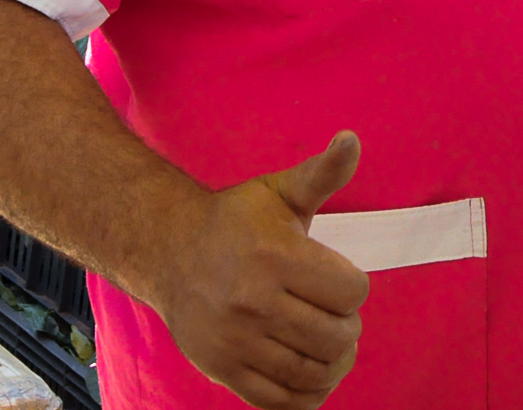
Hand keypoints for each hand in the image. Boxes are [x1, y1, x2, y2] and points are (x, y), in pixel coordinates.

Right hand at [149, 133, 370, 409]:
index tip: (338, 279)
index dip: (354, 287)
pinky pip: (279, 402)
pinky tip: (313, 373)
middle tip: (336, 315)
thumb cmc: (237, 220)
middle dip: (347, 326)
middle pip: (337, 336)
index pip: (351, 292)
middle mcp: (252, 302)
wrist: (168, 252)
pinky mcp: (222, 370)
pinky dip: (307, 396)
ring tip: (329, 344)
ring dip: (333, 362)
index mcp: (275, 257)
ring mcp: (235, 342)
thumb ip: (322, 173)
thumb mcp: (280, 191)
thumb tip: (351, 139)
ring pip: (312, 372)